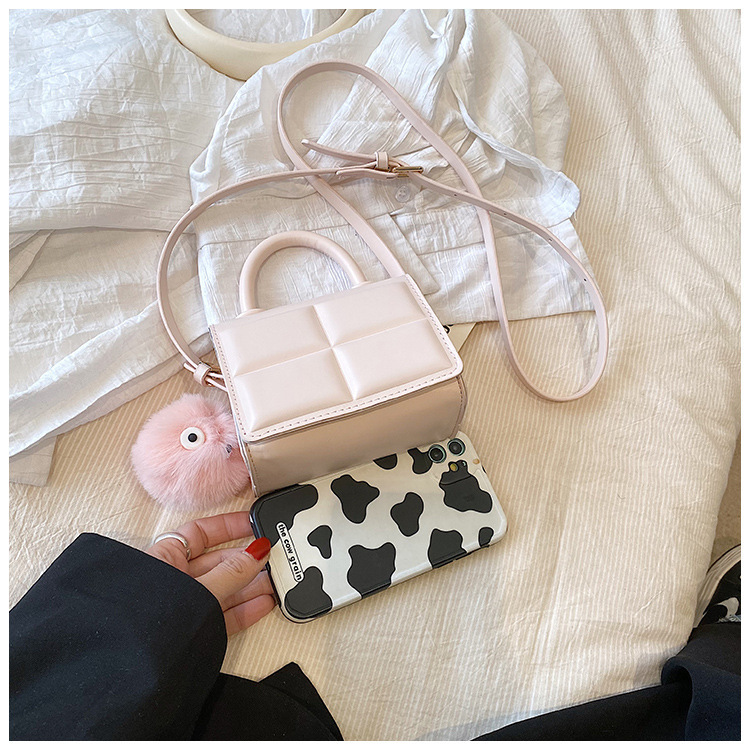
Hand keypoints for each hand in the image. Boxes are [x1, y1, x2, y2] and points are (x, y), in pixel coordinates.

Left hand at [147, 511, 275, 634]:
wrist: (131, 667)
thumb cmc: (144, 622)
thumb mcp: (198, 589)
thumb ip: (231, 572)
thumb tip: (257, 552)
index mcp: (163, 559)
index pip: (200, 533)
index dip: (228, 526)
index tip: (253, 523)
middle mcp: (173, 581)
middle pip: (217, 562)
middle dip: (247, 560)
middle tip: (273, 558)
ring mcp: (184, 607)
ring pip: (223, 589)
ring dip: (250, 586)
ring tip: (275, 581)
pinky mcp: (193, 631)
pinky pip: (222, 614)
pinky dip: (244, 609)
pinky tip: (263, 603)